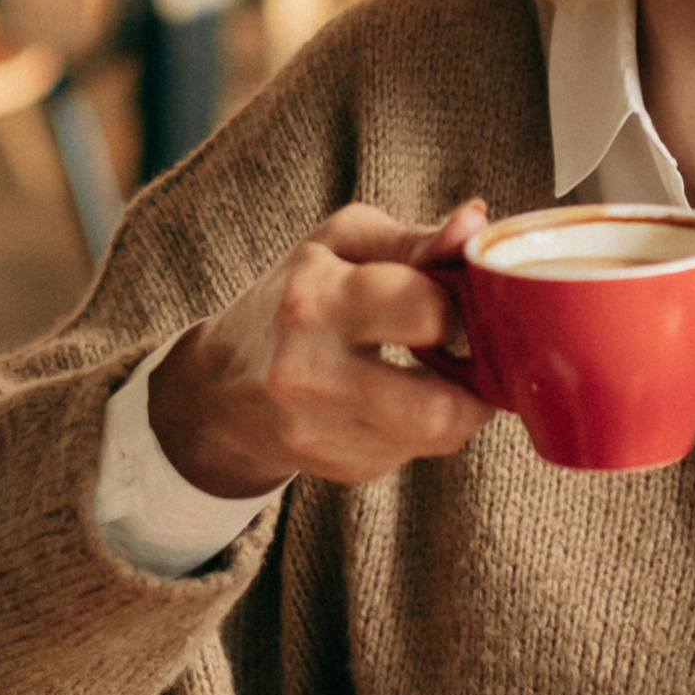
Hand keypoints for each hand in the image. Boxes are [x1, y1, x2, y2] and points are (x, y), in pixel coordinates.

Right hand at [146, 200, 495, 497]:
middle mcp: (309, 373)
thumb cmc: (292, 297)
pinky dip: (424, 427)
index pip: (425, 309)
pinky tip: (401, 398)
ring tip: (445, 372)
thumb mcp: (339, 245)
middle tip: (474, 351)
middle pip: (436, 406)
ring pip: (435, 436)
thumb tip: (475, 225)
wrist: (218, 389)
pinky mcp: (338, 469)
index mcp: (315, 300)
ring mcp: (319, 432)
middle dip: (476, 379)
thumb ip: (413, 239)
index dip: (465, 304)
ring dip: (460, 405)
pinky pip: (413, 453)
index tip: (467, 299)